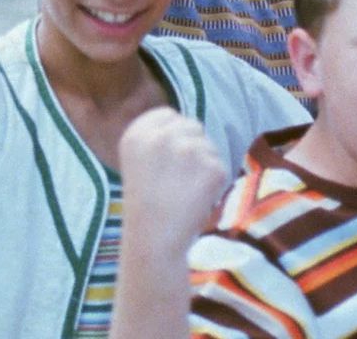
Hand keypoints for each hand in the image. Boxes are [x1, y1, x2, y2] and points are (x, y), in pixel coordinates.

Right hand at [118, 108, 228, 250]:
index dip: (172, 136)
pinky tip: (196, 199)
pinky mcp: (213, 168)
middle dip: (191, 147)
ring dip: (203, 165)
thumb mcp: (135, 161)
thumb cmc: (145, 204)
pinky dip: (214, 183)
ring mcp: (189, 151)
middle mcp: (162, 136)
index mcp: (137, 133)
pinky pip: (220, 166)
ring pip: (208, 146)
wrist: (153, 241)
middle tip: (176, 179)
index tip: (166, 160)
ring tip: (183, 191)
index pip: (168, 115)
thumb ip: (156, 137)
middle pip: (192, 126)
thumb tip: (186, 124)